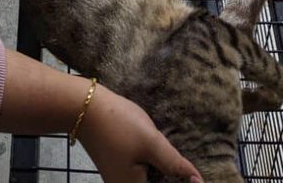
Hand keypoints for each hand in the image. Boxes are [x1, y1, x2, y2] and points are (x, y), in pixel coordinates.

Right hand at [80, 85, 201, 182]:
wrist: (83, 107)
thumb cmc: (118, 124)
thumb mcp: (151, 142)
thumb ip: (175, 164)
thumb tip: (199, 182)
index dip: (182, 182)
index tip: (195, 177)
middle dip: (172, 177)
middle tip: (188, 169)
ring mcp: (120, 180)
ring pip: (151, 179)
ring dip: (164, 172)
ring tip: (178, 161)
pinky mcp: (118, 169)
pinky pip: (142, 174)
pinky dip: (153, 167)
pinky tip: (160, 154)